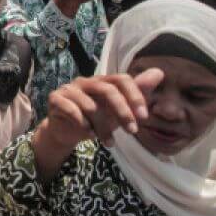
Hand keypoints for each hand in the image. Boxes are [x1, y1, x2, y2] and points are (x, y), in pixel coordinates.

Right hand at [39, 69, 162, 150]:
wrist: (66, 131)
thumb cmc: (96, 118)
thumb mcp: (119, 109)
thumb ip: (137, 92)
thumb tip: (159, 73)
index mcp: (103, 82)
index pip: (121, 79)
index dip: (135, 96)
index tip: (144, 117)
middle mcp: (86, 81)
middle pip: (107, 89)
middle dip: (122, 112)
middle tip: (132, 131)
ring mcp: (69, 89)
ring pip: (90, 105)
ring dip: (102, 127)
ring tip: (109, 142)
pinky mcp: (55, 99)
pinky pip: (71, 109)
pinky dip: (83, 124)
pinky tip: (89, 134)